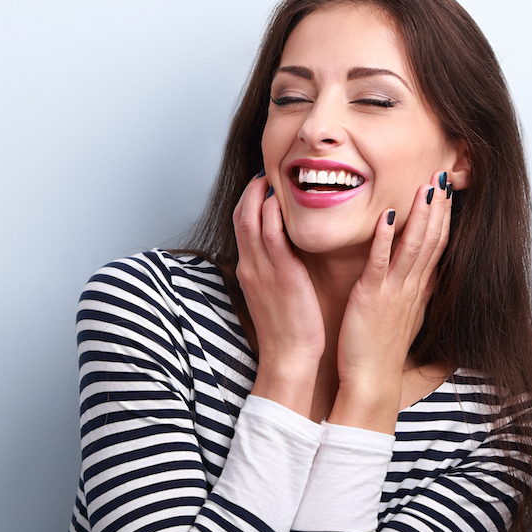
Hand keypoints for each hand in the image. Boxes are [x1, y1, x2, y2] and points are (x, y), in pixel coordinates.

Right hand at [233, 173, 324, 415]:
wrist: (289, 358)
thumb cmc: (288, 330)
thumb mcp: (274, 296)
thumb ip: (275, 271)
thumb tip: (284, 255)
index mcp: (249, 270)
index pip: (242, 225)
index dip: (249, 200)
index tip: (262, 184)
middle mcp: (251, 266)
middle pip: (242, 216)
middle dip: (251, 190)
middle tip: (266, 173)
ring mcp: (262, 269)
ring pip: (251, 220)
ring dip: (260, 194)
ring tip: (274, 177)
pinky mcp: (280, 275)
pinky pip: (271, 235)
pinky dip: (273, 214)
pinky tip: (281, 200)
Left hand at [329, 171, 452, 430]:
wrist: (370, 382)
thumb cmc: (379, 351)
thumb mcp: (404, 318)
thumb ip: (415, 294)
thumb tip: (427, 277)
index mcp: (417, 291)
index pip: (437, 247)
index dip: (443, 218)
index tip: (446, 192)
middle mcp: (411, 287)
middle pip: (432, 240)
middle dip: (438, 207)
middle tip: (444, 175)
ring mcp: (394, 291)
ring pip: (413, 246)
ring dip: (420, 215)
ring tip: (426, 186)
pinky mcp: (372, 297)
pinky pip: (380, 262)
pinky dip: (385, 238)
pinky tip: (387, 214)